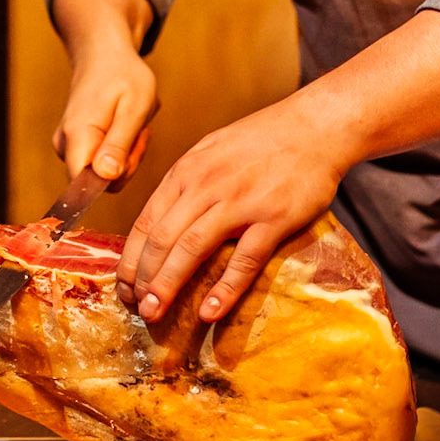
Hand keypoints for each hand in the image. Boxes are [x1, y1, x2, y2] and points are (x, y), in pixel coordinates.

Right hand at [53, 46, 157, 184]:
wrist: (105, 57)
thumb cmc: (123, 77)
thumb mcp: (134, 107)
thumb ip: (119, 144)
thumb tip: (107, 176)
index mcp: (77, 136)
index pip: (83, 186)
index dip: (113, 178)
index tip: (131, 150)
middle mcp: (65, 145)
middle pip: (101, 182)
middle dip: (128, 162)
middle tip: (138, 130)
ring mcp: (68, 147)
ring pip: (106, 175)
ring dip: (128, 154)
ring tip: (132, 123)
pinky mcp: (75, 148)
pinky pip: (104, 165)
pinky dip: (122, 150)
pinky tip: (124, 126)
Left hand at [118, 92, 345, 324]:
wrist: (316, 126)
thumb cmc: (264, 140)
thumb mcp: (211, 151)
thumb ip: (187, 184)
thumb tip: (164, 221)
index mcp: (187, 172)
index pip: (145, 223)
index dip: (130, 261)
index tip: (123, 287)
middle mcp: (206, 186)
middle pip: (161, 240)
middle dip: (142, 280)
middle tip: (136, 309)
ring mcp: (240, 202)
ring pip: (191, 249)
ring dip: (168, 285)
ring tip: (155, 314)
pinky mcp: (274, 218)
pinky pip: (244, 259)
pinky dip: (224, 289)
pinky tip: (209, 313)